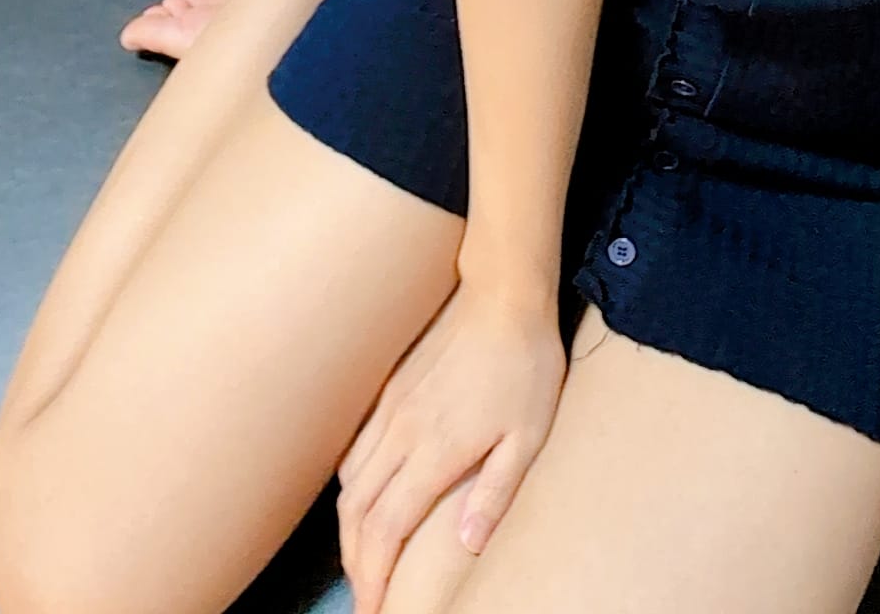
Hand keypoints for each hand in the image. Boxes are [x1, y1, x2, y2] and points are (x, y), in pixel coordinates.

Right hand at [336, 281, 565, 612]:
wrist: (502, 296)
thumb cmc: (525, 366)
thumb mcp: (529, 435)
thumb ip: (495, 492)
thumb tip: (466, 545)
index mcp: (436, 449)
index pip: (387, 527)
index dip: (373, 573)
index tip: (372, 607)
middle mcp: (402, 431)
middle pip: (358, 510)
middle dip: (355, 559)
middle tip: (366, 593)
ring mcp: (390, 407)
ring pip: (350, 479)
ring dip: (350, 525)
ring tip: (363, 555)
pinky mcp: (389, 388)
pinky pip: (355, 447)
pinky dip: (351, 484)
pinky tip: (363, 496)